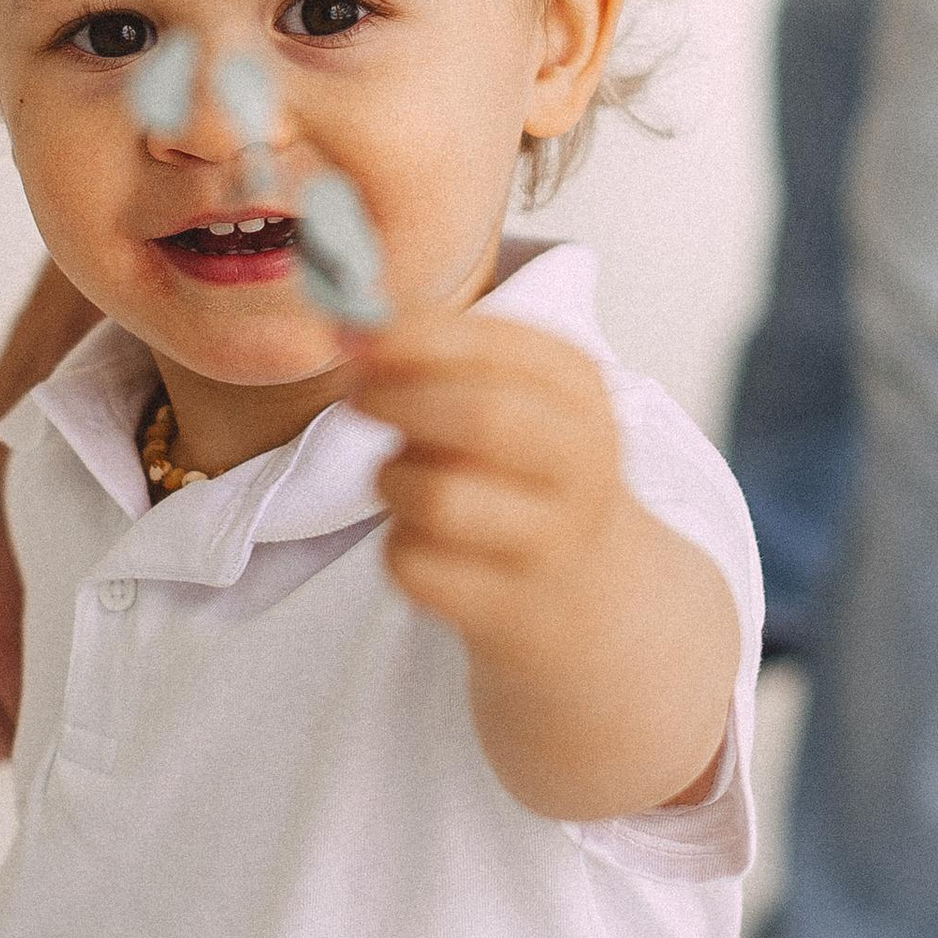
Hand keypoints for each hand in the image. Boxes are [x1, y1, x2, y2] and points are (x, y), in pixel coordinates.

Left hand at [351, 314, 737, 823]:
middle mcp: (582, 466)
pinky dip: (397, 547)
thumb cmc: (523, 477)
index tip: (360, 336)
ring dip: (394, 480)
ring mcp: (552, 543)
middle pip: (483, 417)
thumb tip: (350, 328)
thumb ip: (439, 357)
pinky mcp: (509, 609)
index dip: (418, 338)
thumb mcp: (513, 398)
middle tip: (359, 396)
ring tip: (403, 480)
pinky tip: (423, 542)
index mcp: (582, 396)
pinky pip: (414, 565)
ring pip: (439, 497)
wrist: (587, 598)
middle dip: (401, 399)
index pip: (501, 348)